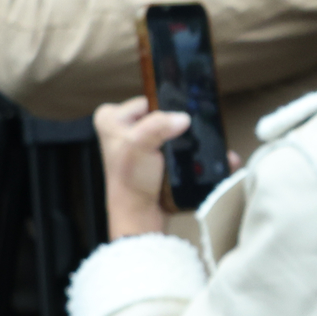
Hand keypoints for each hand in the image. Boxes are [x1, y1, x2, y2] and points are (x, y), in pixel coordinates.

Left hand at [94, 98, 189, 239]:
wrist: (140, 214)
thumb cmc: (131, 181)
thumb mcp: (139, 145)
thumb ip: (158, 125)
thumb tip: (183, 118)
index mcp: (110, 117)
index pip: (147, 101)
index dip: (165, 110)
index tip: (179, 122)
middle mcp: (122, 128)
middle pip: (161, 115)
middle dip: (178, 126)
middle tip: (190, 135)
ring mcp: (138, 143)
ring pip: (171, 131)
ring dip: (187, 140)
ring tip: (201, 146)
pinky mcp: (152, 158)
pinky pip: (174, 146)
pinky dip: (188, 151)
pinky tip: (206, 154)